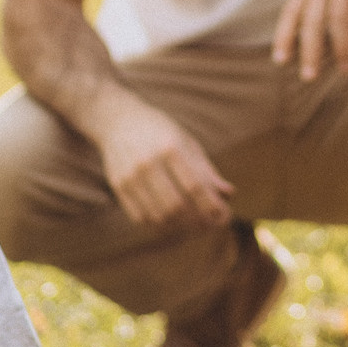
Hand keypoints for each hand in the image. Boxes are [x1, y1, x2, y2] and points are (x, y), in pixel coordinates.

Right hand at [92, 95, 235, 231]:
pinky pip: (140, 217)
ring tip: (192, 224)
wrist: (117, 120)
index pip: (194, 186)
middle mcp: (148, 162)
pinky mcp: (118, 186)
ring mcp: (130, 176)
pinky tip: (169, 220)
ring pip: (158, 215)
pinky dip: (159, 224)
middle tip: (208, 225)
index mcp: (170, 148)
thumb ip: (206, 170)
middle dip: (196, 221)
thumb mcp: (186, 142)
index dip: (211, 205)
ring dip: (179, 226)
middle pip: (175, 206)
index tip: (223, 215)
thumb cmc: (160, 131)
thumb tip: (229, 194)